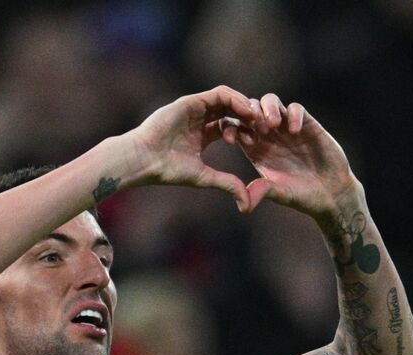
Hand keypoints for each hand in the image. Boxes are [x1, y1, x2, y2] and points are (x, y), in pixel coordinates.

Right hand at [125, 85, 261, 211]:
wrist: (145, 160)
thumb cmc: (169, 171)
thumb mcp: (205, 178)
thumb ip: (227, 184)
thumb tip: (247, 202)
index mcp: (204, 135)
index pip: (232, 126)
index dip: (247, 132)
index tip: (259, 142)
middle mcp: (200, 119)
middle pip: (232, 111)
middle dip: (250, 118)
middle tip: (266, 128)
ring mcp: (195, 108)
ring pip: (228, 99)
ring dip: (246, 106)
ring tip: (258, 119)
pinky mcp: (191, 102)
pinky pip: (219, 94)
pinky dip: (235, 100)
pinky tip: (246, 112)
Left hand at [218, 93, 358, 219]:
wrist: (332, 194)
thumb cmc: (303, 196)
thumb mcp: (280, 194)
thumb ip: (263, 192)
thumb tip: (243, 205)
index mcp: (256, 149)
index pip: (235, 128)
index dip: (230, 129)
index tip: (233, 140)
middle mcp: (270, 136)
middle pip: (249, 109)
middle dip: (247, 114)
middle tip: (255, 127)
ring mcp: (288, 128)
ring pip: (270, 101)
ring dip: (268, 108)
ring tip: (273, 125)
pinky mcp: (307, 124)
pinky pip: (295, 108)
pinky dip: (293, 114)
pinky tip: (295, 132)